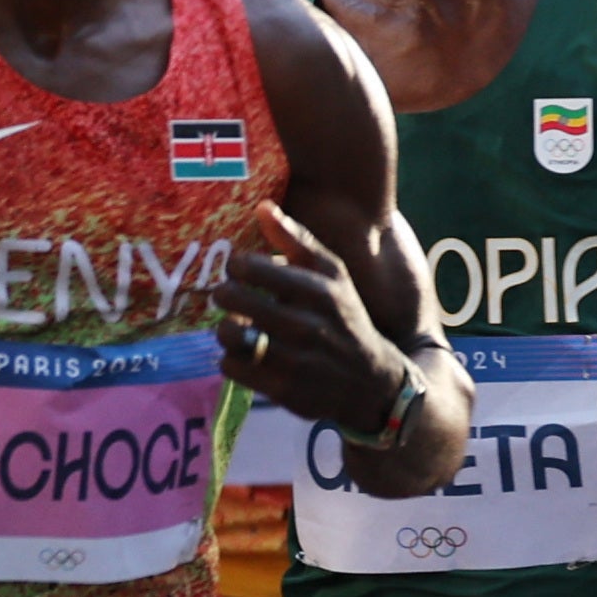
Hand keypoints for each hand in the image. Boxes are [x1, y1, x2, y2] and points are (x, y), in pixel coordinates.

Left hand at [217, 202, 406, 431]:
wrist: (373, 382)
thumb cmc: (346, 318)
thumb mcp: (333, 276)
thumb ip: (297, 240)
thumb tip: (261, 206)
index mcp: (320, 290)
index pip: (252, 267)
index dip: (237, 266)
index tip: (240, 271)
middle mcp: (308, 325)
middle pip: (234, 298)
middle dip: (224, 295)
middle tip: (229, 297)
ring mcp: (295, 361)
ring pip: (229, 335)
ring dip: (225, 330)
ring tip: (236, 328)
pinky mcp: (283, 390)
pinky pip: (232, 368)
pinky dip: (231, 360)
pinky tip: (246, 355)